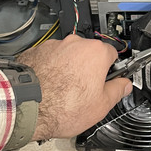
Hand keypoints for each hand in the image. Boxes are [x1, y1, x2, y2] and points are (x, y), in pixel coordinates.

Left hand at [16, 35, 132, 140]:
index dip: (112, 69)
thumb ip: (117, 91)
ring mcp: (54, 46)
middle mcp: (75, 43)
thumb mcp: (101, 106)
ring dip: (69, 68)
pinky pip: (50, 58)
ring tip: (64, 91)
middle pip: (89, 53)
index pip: (113, 54)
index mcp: (95, 52)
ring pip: (69, 55)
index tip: (109, 79)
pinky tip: (49, 87)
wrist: (26, 106)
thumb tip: (124, 85)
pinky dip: (52, 68)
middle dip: (89, 69)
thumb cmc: (61, 106)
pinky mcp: (37, 51)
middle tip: (86, 90)